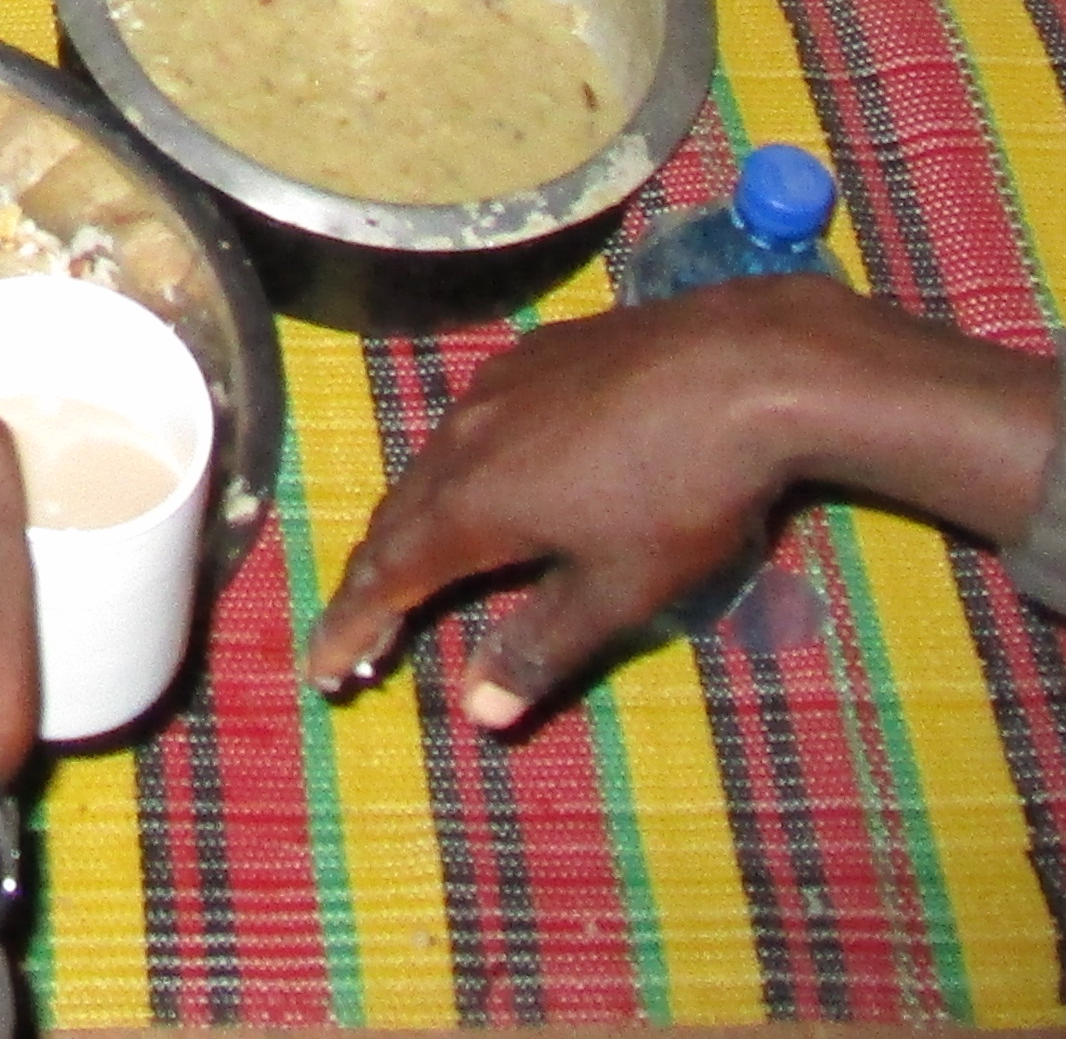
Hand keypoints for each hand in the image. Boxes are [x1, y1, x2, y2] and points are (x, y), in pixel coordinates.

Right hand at [303, 279, 1056, 729]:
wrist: (746, 365)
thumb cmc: (684, 492)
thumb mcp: (618, 591)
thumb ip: (539, 649)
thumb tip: (475, 711)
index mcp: (470, 505)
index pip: (386, 578)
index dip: (350, 627)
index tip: (319, 671)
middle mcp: (461, 440)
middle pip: (395, 520)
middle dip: (371, 583)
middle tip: (359, 636)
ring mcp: (496, 387)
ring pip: (428, 468)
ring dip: (410, 526)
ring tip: (413, 568)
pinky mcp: (535, 355)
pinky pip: (467, 427)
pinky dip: (452, 475)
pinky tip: (485, 484)